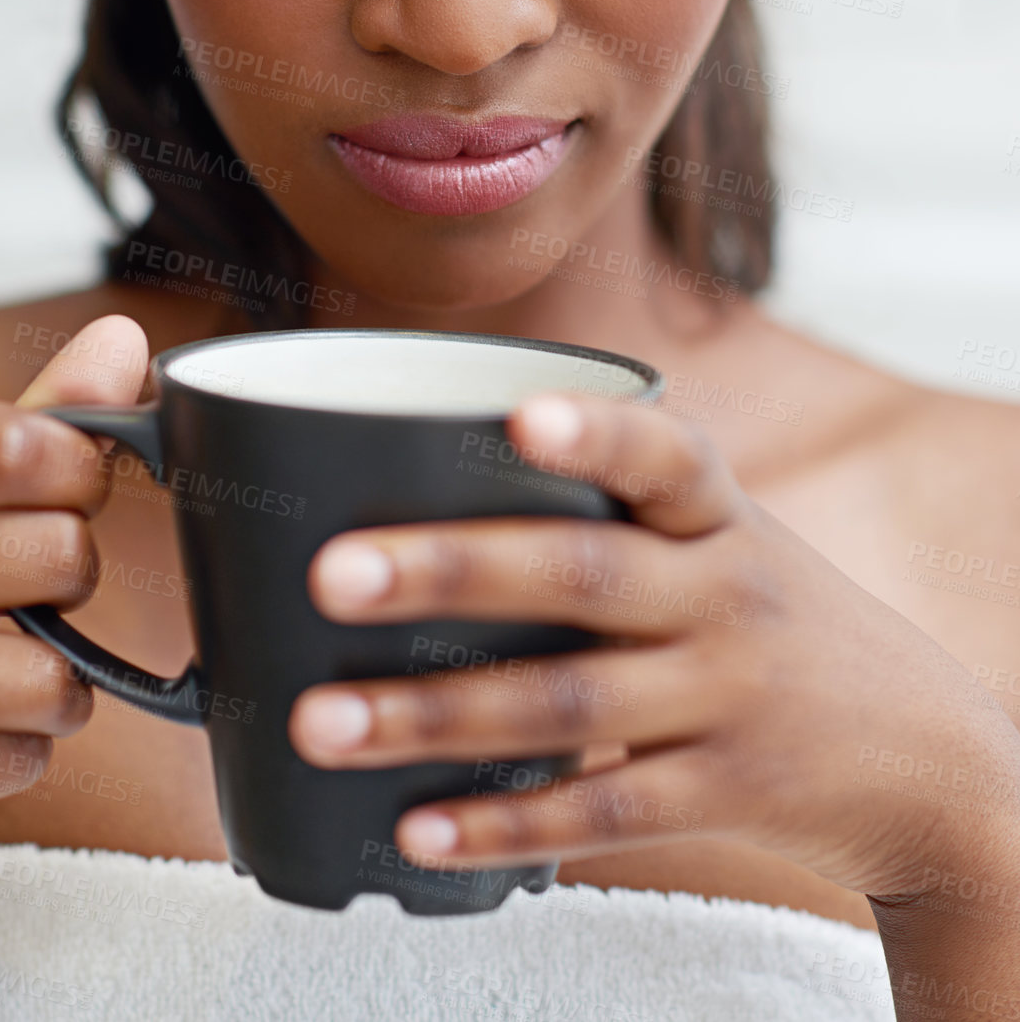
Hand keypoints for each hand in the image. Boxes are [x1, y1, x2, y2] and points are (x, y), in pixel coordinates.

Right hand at [0, 315, 145, 881]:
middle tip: (18, 581)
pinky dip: (13, 745)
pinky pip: (22, 754)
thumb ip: (31, 418)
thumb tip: (124, 340)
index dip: (77, 464)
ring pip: (50, 674)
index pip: (8, 447)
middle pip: (55, 556)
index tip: (73, 479)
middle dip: (66, 571)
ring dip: (51, 675)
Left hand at [289, 392, 1019, 900]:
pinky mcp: (727, 794)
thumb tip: (421, 498)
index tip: (517, 418)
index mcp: (718, 515)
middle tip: (333, 574)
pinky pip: (606, 815)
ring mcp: (728, 697)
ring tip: (321, 721)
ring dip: (435, 715)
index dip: (593, 432)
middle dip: (451, 570)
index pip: (663, 452)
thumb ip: (612, 517)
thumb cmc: (772, 621)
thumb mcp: (726, 545)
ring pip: (568, 703)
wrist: (927, 755)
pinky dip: (505, 825)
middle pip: (580, 572)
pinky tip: (417, 829)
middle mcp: (725, 594)